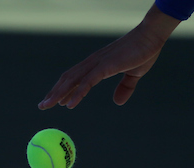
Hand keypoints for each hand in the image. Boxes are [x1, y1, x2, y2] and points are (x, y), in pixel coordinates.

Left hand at [38, 5, 179, 108]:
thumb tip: (118, 102)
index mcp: (97, 64)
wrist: (151, 37)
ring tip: (47, 106)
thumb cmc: (143, 51)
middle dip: (54, 92)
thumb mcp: (133, 74)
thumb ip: (125, 87)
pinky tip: (69, 105)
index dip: (63, 89)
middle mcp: (93, 63)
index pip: (75, 77)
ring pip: (72, 80)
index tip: (55, 101)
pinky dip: (77, 94)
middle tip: (42, 106)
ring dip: (58, 94)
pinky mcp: (105, 66)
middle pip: (68, 79)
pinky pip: (87, 82)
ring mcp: (97, 64)